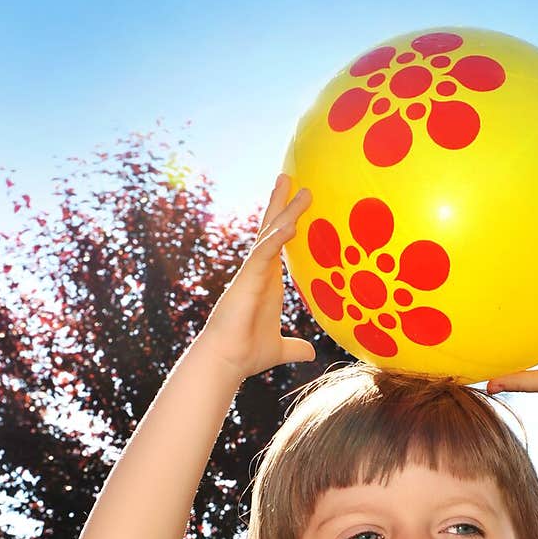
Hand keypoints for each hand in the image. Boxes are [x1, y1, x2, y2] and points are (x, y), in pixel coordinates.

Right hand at [201, 174, 315, 380]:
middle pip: (270, 229)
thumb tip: (310, 353)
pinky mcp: (247, 280)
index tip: (294, 203)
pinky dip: (277, 238)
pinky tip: (292, 224)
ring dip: (285, 211)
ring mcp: (252, 273)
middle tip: (291, 178)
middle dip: (281, 203)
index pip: (276, 244)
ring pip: (269, 235)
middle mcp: (258, 272)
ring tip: (300, 189)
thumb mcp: (280, 348)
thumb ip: (295, 347)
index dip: (285, 223)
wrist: (227, 361)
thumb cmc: (247, 353)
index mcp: (267, 281)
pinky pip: (263, 253)